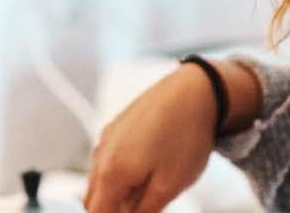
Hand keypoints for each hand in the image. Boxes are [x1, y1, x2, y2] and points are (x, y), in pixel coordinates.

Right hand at [83, 61, 259, 212]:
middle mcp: (101, 154)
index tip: (136, 212)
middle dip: (113, 209)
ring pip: (101, 178)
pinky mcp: (116, 126)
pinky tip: (148, 166)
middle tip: (144, 204)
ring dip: (117, 191)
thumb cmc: (185, 137)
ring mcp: (107, 138)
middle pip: (94, 199)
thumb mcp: (169, 186)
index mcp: (110, 174)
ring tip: (150, 186)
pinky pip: (109, 158)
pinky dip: (121, 171)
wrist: (195, 90)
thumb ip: (143, 212)